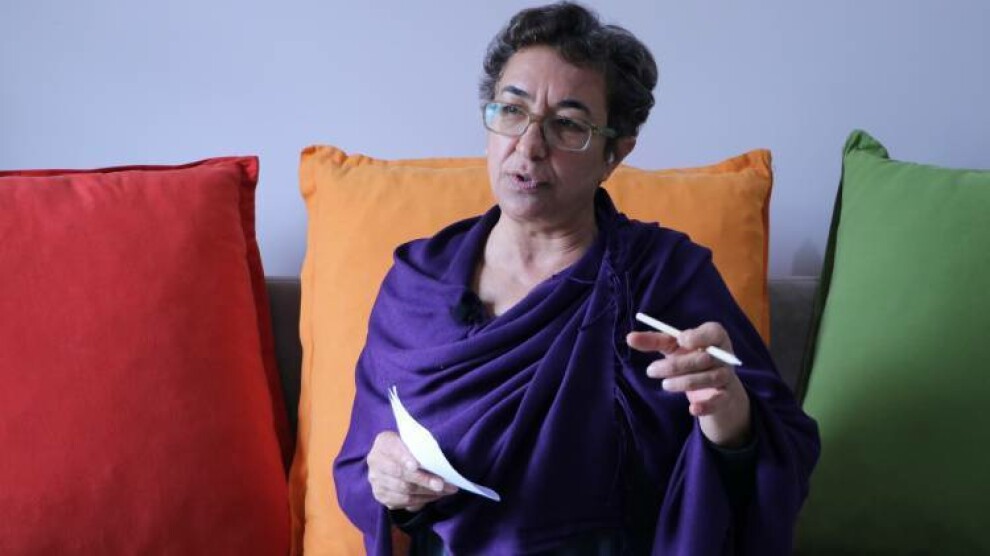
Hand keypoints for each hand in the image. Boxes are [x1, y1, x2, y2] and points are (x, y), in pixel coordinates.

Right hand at [366, 431, 457, 510]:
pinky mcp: (380, 495)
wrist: (394, 458)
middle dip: (423, 480)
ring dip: (427, 492)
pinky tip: (435, 496)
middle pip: (400, 473)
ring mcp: (376, 480)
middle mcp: (376, 461)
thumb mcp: (414, 440)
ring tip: (445, 491)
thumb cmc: (410, 447)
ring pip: (403, 490)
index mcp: (384, 442)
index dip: (404, 458)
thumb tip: (437, 464)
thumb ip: (421, 448)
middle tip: (441, 484)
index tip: (417, 466)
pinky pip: (403, 501)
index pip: (393, 449)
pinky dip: (421, 500)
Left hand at [627, 322, 751, 447]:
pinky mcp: (726, 397)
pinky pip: (719, 401)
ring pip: (709, 378)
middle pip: (704, 358)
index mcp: (714, 337)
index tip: (680, 340)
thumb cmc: (691, 358)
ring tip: (664, 384)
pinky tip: (693, 409)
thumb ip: (654, 341)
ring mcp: (726, 376)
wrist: (714, 387)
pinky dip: (707, 406)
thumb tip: (630, 338)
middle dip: (677, 365)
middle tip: (651, 370)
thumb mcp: (674, 348)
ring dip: (684, 382)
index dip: (699, 336)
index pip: (713, 332)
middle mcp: (724, 355)